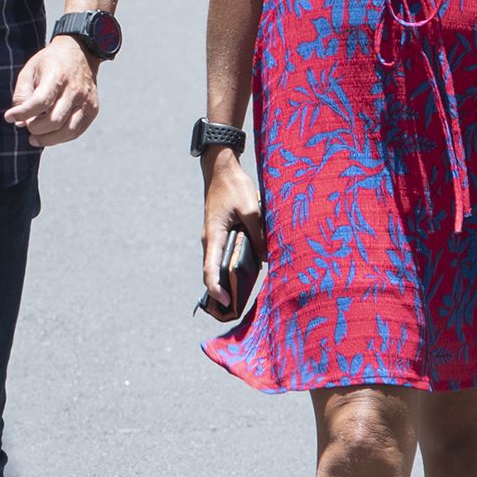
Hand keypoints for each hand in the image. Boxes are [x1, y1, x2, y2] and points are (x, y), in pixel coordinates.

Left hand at [4, 41, 99, 146]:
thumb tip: (19, 122)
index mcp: (57, 76)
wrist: (80, 52)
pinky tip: (50, 134)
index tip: (9, 117)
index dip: (23, 113)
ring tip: (34, 138)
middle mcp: (75, 89)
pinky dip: (61, 138)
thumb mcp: (30, 70)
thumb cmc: (49, 63)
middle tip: (26, 126)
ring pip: (68, 131)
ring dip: (48, 139)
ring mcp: (86, 101)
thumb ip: (22, 95)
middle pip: (54, 120)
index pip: (40, 101)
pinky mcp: (93, 109)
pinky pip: (76, 132)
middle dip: (35, 129)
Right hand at [200, 151, 264, 308]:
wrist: (220, 168)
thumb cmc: (233, 187)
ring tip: (243, 294)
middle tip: (236, 308)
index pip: (209, 269)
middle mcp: (210, 239)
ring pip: (217, 263)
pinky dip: (230, 266)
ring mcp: (213, 236)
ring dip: (226, 279)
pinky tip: (247, 271)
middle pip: (211, 271)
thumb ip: (258, 235)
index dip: (216, 289)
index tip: (227, 303)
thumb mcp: (251, 210)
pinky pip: (222, 254)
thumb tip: (267, 257)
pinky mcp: (219, 232)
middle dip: (221, 291)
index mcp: (214, 235)